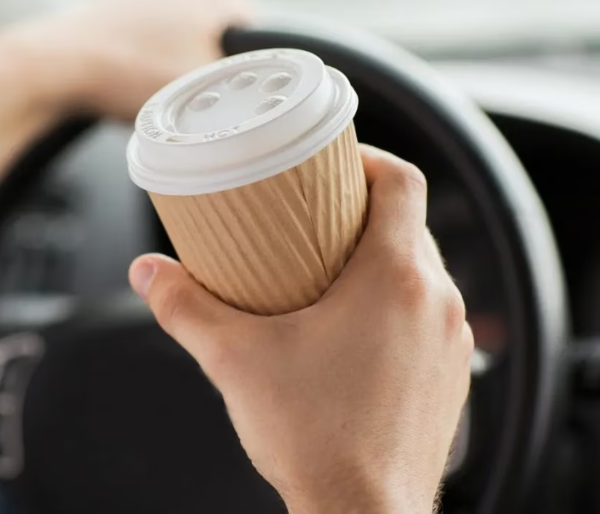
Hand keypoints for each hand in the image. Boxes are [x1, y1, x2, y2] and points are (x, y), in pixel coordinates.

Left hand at [0, 0, 254, 121]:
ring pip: (193, 50)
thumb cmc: (125, 72)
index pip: (261, 45)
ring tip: (158, 92)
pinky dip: (156, 68)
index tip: (225, 105)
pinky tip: (139, 84)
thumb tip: (275, 98)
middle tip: (188, 103)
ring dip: (184, 76)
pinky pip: (163, 47)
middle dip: (213, 78)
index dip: (247, 84)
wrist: (54, 68)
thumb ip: (252, 88)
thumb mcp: (206, 88)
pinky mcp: (128, 10)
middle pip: (227, 47)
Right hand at [128, 146, 472, 513]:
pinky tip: (349, 331)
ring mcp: (450, 342)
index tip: (332, 163)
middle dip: (360, 212)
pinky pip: (427, 316)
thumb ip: (185, 307)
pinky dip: (394, 306)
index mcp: (394, 278)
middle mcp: (436, 302)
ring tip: (324, 273)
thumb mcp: (234, 359)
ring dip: (378, 261)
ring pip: (419, 272)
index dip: (367, 158)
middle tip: (310, 218)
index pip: (402, 181)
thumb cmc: (315, 440)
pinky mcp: (450, 377)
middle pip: (408, 224)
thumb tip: (149, 273)